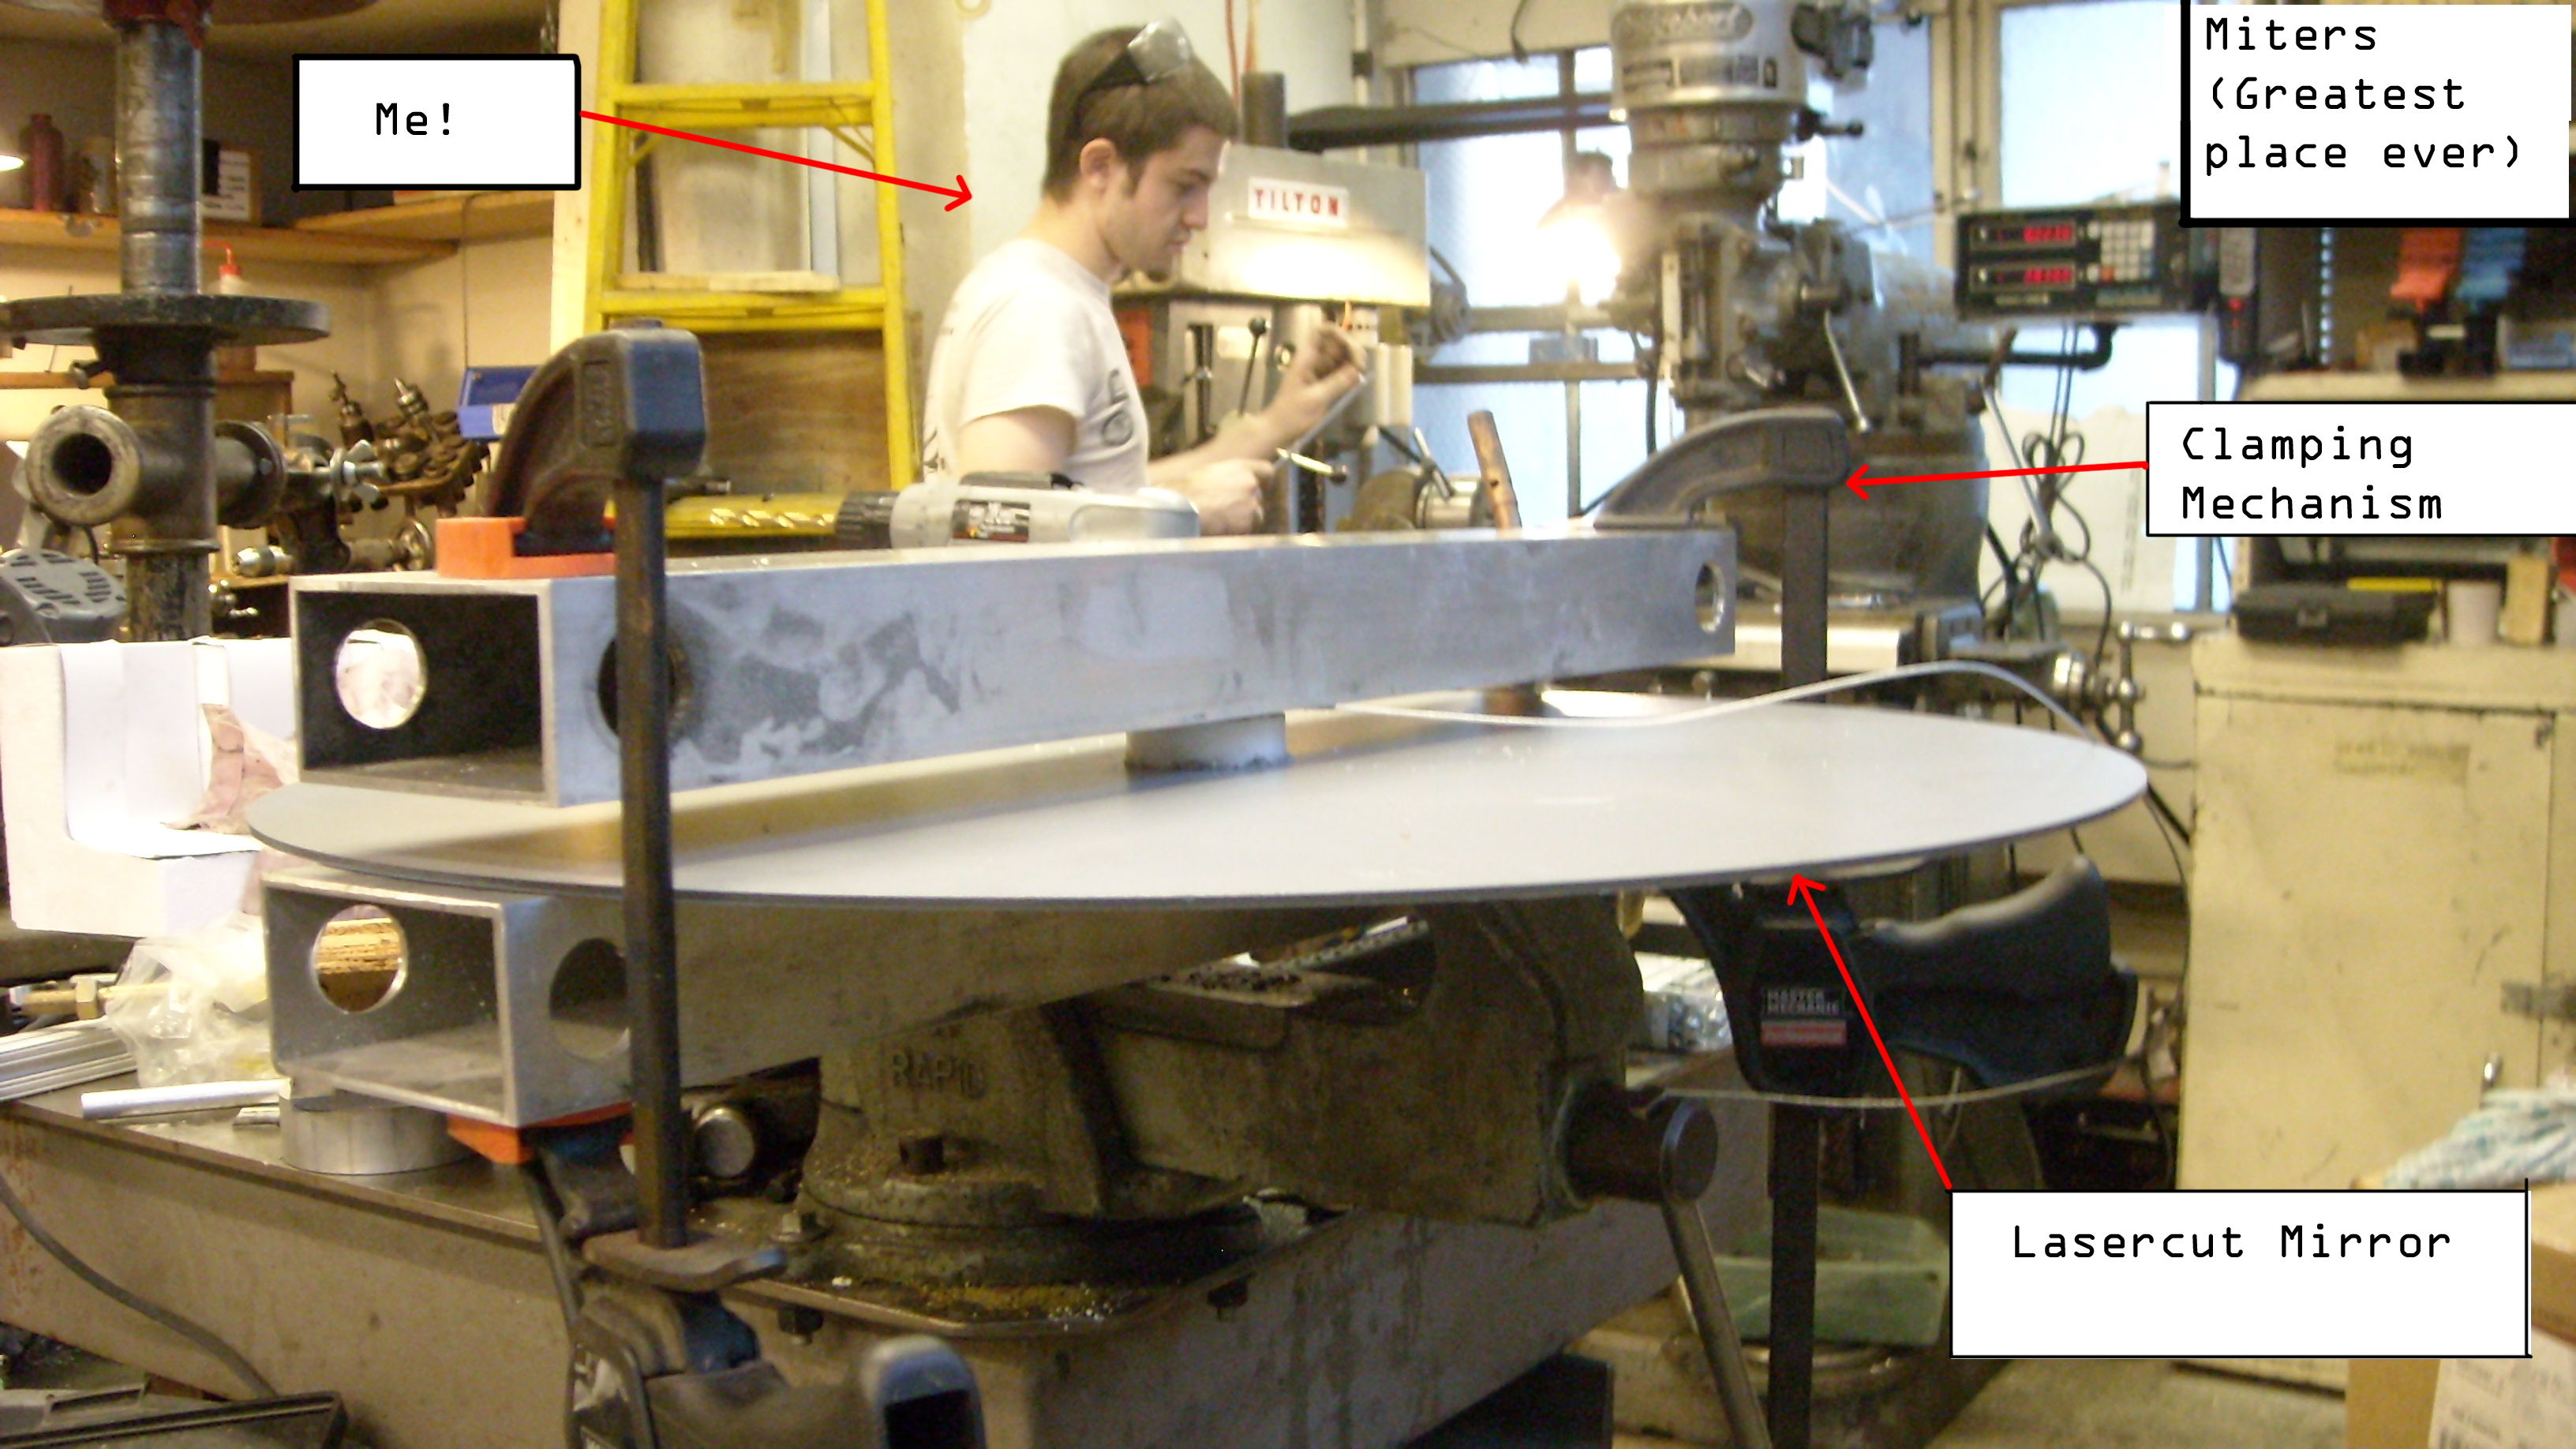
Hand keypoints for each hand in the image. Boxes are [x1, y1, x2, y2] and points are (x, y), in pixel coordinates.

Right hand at [1177, 457, 1269, 535]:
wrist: (1182, 508)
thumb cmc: (1186, 490)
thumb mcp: (1208, 474)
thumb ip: (1227, 479)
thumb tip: (1230, 488)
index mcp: (1241, 468)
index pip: (1266, 470)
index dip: (1264, 480)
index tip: (1260, 487)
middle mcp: (1250, 484)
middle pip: (1258, 498)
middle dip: (1247, 506)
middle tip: (1227, 511)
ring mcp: (1251, 505)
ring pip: (1255, 517)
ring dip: (1243, 521)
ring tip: (1221, 522)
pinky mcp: (1247, 524)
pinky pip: (1246, 531)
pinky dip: (1236, 533)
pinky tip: (1219, 530)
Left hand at [1261, 324, 1365, 441]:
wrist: (1278, 429)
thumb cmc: (1292, 415)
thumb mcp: (1316, 400)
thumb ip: (1337, 383)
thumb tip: (1357, 370)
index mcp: (1306, 357)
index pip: (1322, 331)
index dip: (1339, 333)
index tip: (1351, 349)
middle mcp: (1313, 359)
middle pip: (1335, 342)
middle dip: (1351, 349)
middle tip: (1361, 367)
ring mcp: (1318, 369)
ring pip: (1339, 355)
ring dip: (1352, 361)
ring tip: (1361, 374)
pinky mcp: (1322, 380)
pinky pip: (1338, 370)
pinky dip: (1348, 372)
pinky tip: (1356, 381)